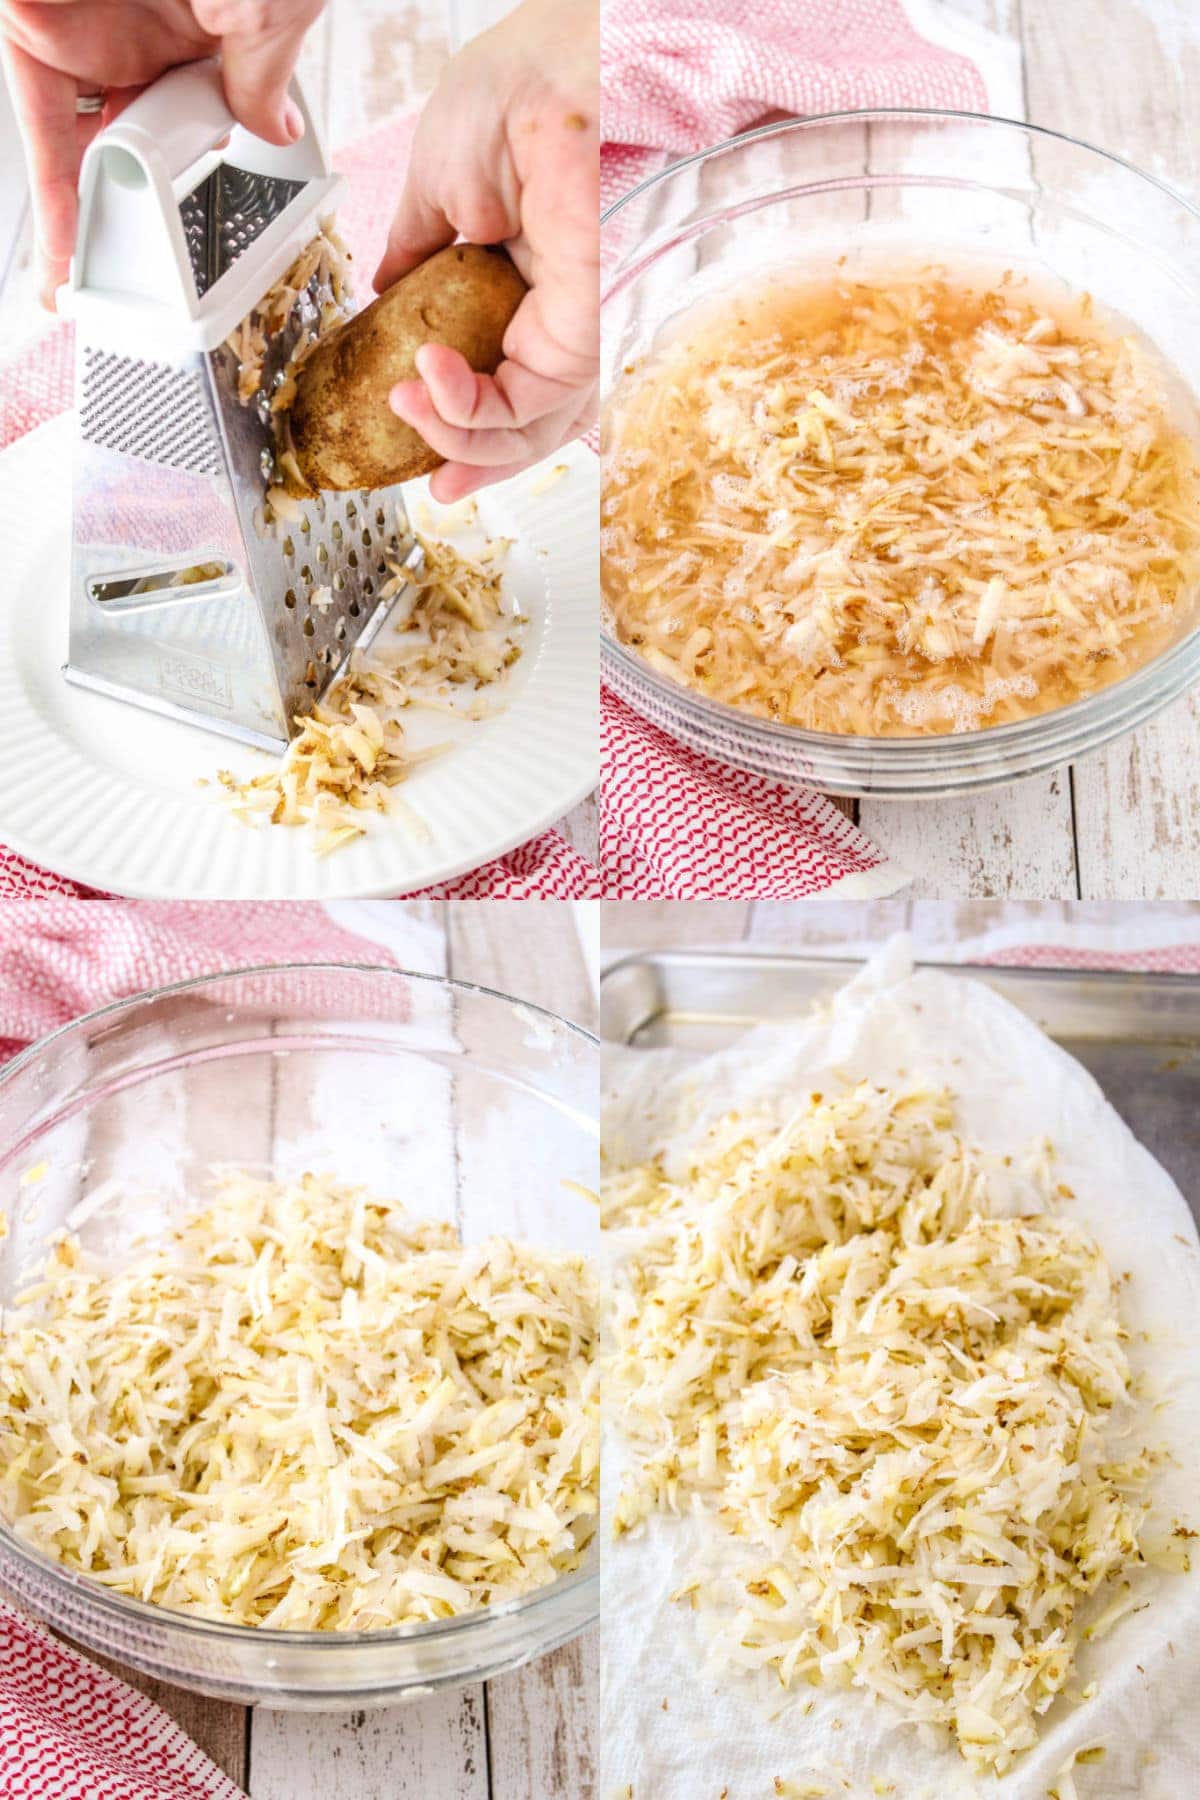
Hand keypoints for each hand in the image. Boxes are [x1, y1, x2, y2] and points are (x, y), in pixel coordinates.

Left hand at [0, 0, 323, 307]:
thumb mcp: (272, 9)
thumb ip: (265, 78)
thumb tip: (276, 129)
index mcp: (210, 25)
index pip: (209, 118)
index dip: (209, 183)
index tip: (217, 248)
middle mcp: (148, 33)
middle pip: (147, 145)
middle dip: (149, 216)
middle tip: (158, 288)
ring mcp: (91, 38)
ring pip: (94, 150)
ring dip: (99, 221)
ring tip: (116, 293)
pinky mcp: (36, 39)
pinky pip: (45, 137)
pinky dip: (55, 201)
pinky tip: (70, 262)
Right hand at [376, 0, 598, 502]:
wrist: (547, 68)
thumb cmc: (515, 95)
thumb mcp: (437, 188)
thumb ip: (415, 254)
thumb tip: (385, 293)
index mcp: (529, 285)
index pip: (503, 380)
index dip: (459, 421)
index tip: (414, 433)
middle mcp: (561, 314)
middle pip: (523, 424)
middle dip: (469, 459)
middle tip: (425, 476)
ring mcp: (578, 326)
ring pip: (529, 426)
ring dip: (457, 435)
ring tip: (404, 403)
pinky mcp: (587, 329)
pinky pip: (530, 399)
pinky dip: (471, 405)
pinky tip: (427, 375)